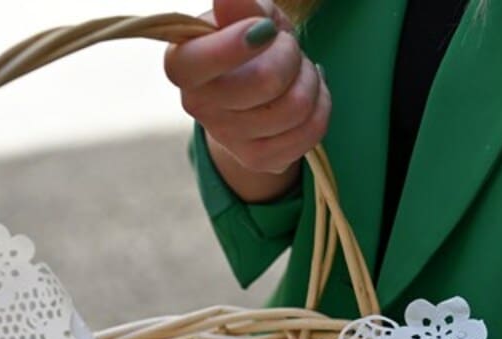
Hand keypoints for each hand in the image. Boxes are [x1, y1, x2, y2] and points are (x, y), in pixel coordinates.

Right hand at [166, 0, 330, 200]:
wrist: (259, 92)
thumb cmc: (253, 44)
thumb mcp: (250, 14)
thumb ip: (242, 6)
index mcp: (182, 63)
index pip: (198, 63)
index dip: (235, 46)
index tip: (265, 31)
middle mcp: (197, 105)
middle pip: (265, 81)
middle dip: (290, 56)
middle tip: (288, 48)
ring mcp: (228, 138)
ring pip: (294, 107)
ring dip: (309, 82)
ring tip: (299, 73)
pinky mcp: (258, 160)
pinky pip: (309, 133)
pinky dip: (319, 108)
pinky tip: (306, 97)